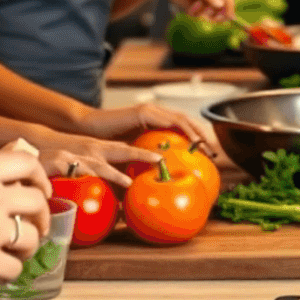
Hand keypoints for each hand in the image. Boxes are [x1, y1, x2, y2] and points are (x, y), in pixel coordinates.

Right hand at [0, 151, 52, 287]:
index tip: (42, 192)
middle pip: (37, 202)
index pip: (28, 164)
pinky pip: (15, 267)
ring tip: (15, 253)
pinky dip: (10, 272)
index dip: (41, 179)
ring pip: (32, 237)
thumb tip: (10, 183)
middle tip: (34, 228)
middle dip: (40, 217)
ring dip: (27, 247)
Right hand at [17, 125, 160, 188]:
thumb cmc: (55, 166)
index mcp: (97, 151)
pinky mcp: (59, 163)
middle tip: (160, 161)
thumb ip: (97, 183)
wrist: (25, 153)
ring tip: (129, 182)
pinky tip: (90, 183)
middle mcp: (90, 150)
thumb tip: (119, 209)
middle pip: (120, 151)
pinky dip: (84, 178)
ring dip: (115, 173)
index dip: (143, 154)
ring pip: (99, 164)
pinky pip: (75, 171)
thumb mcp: (80, 170)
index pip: (124, 150)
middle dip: (141, 155)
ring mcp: (75, 156)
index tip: (163, 160)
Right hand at [82, 101, 219, 153]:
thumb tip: (150, 188)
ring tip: (206, 148)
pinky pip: (170, 121)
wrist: (86, 129)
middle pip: (186, 122)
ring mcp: (149, 111)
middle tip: (213, 153)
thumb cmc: (106, 145)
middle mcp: (154, 114)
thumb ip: (142, 165)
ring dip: (196, 133)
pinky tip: (187, 145)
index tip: (209, 155)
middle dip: (202, 136)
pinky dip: (183, 131)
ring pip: (181, 120)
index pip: (181, 128)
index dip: (197, 139)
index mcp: (154, 123)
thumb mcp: (129, 156)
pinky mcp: (143, 113)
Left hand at [144, 0, 233, 20]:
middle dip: (215, 14)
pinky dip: (197, 15)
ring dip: (203, 15)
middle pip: (221, 7)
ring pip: (210, 12)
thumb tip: (221, 5)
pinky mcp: (194, 4)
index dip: (229, 9)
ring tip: (192, 10)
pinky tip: (189, 11)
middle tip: (207, 18)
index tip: (227, 19)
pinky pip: (200, 14)